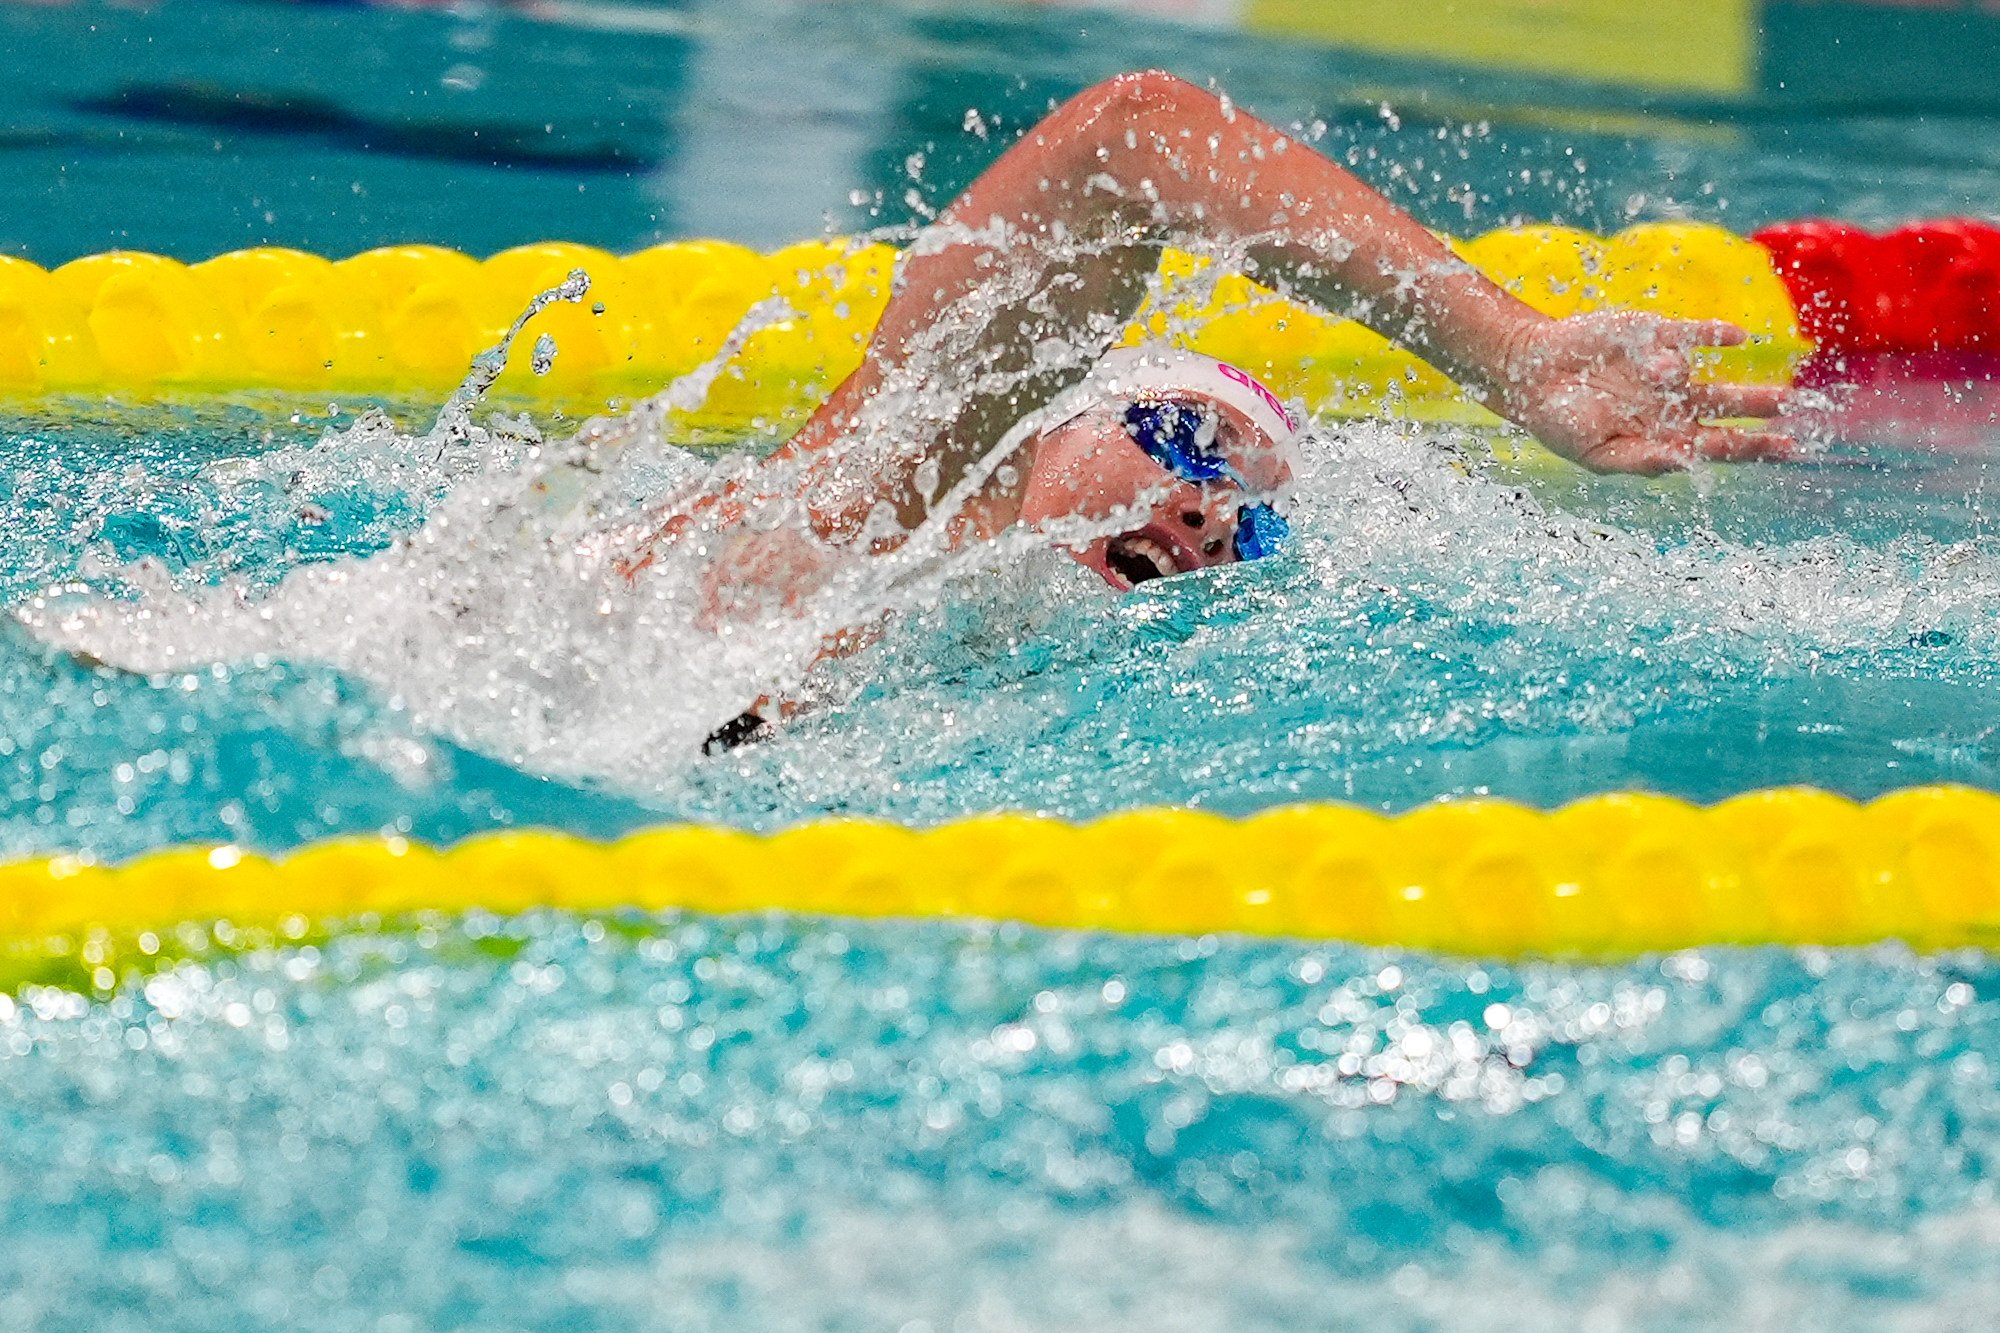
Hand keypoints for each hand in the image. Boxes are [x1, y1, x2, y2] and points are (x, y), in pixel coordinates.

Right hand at [1491, 311, 1793, 474]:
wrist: (1529, 372)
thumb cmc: (1558, 421)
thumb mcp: (1595, 453)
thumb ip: (1639, 461)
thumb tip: (1685, 462)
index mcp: (1660, 437)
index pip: (1717, 446)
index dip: (1753, 448)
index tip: (1788, 449)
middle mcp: (1671, 406)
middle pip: (1729, 412)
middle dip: (1763, 416)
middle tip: (1801, 418)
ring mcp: (1665, 371)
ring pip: (1715, 382)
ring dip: (1748, 392)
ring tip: (1781, 397)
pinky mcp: (1653, 336)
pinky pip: (1691, 335)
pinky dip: (1713, 337)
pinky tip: (1739, 339)